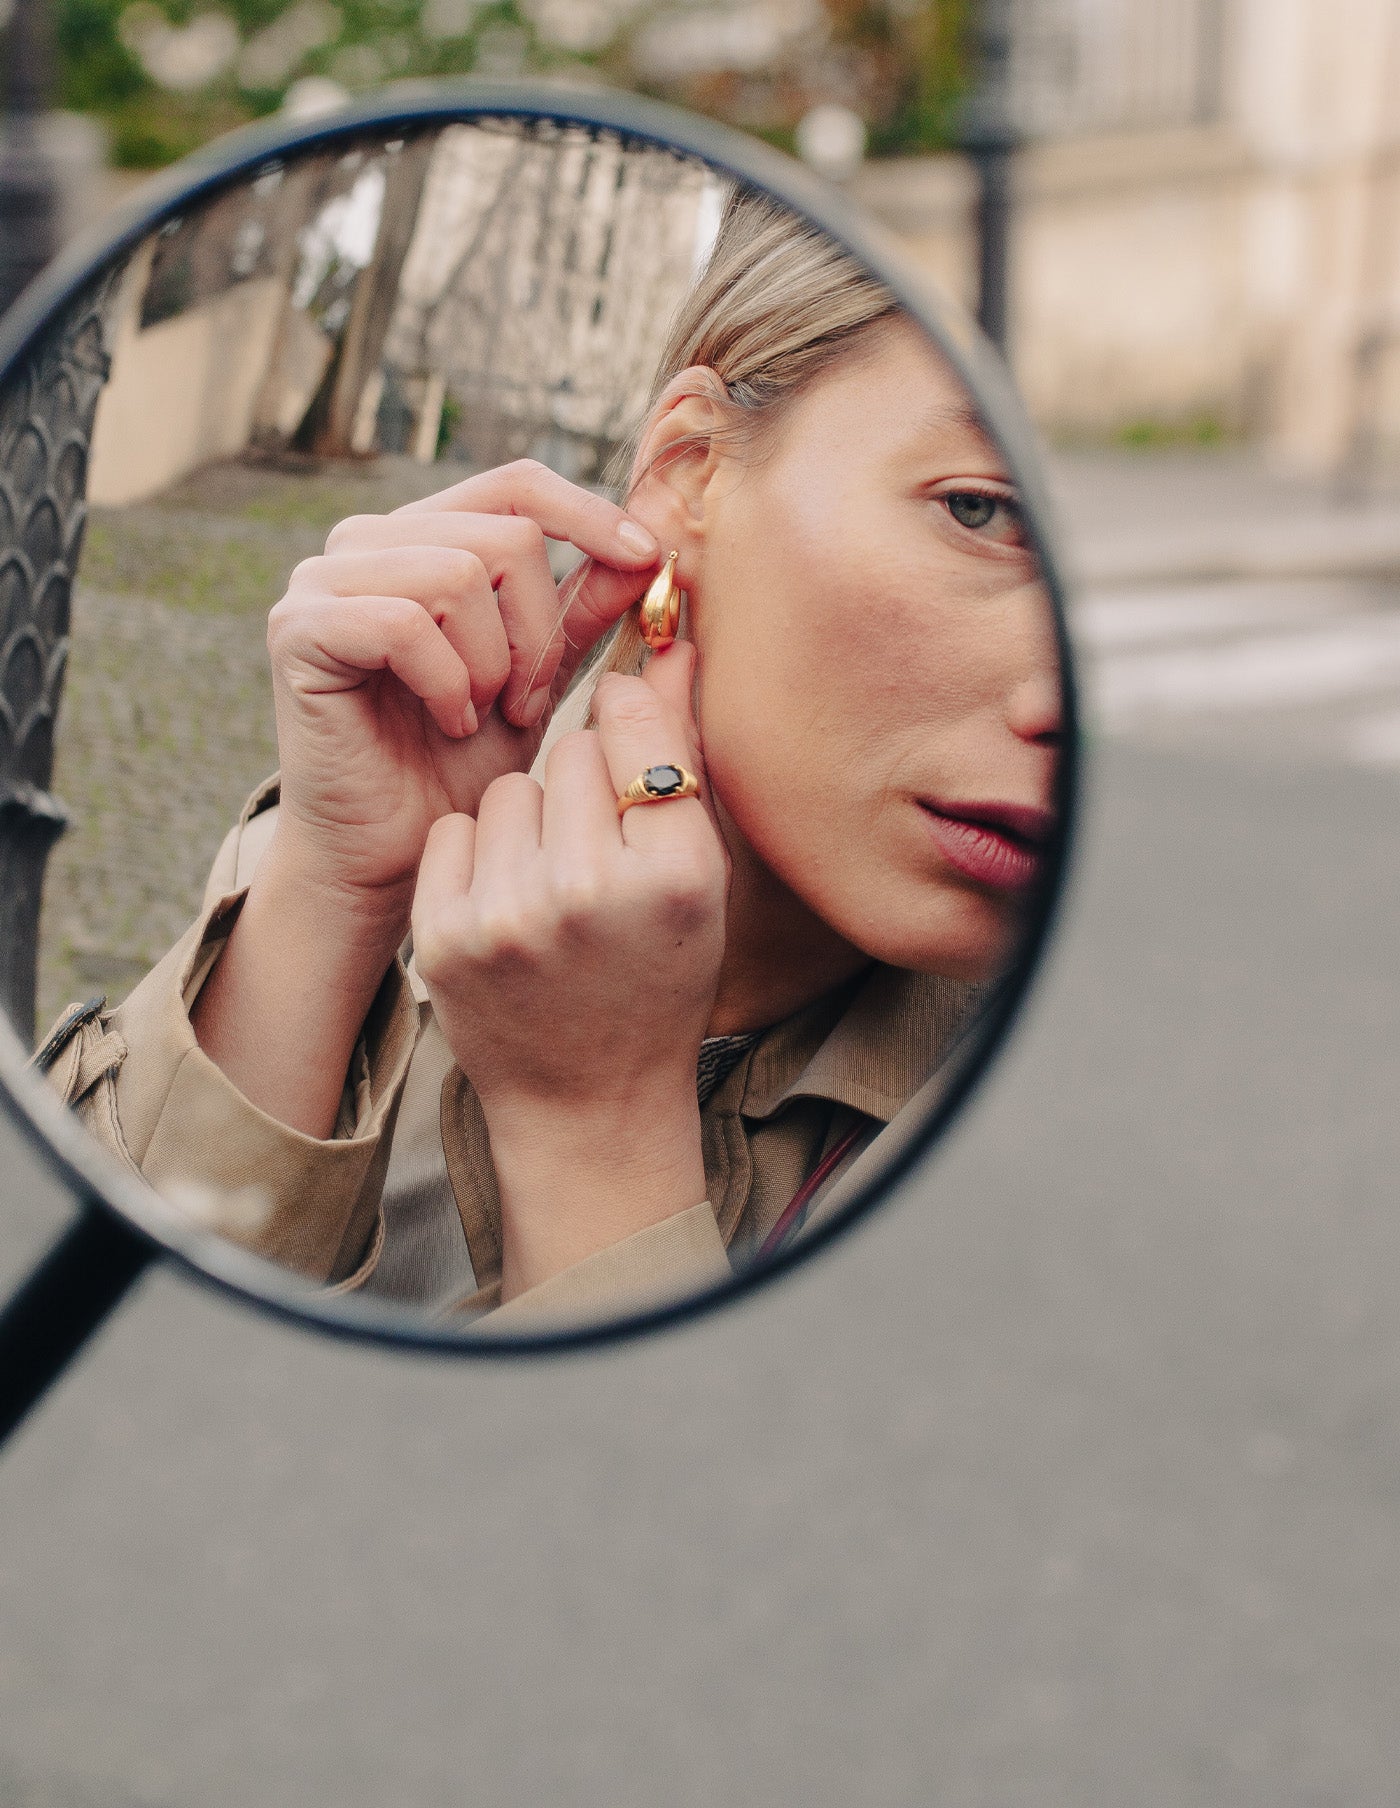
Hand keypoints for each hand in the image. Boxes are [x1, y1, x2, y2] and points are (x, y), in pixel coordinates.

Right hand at [263, 459, 660, 923]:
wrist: (395, 851)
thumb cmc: (462, 767)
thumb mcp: (540, 678)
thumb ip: (581, 610)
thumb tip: (650, 548)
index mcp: (425, 537)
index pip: (516, 483)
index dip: (588, 513)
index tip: (646, 558)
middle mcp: (367, 542)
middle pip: (503, 533)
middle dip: (540, 629)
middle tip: (528, 701)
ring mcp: (323, 580)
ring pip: (458, 574)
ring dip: (494, 661)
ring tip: (485, 715)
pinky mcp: (297, 628)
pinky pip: (403, 623)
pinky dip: (447, 681)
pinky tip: (450, 723)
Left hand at [412, 642, 728, 1295]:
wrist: (586, 1100)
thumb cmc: (657, 977)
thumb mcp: (698, 878)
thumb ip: (680, 758)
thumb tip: (668, 638)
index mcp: (674, 876)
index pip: (634, 723)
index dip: (631, 729)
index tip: (632, 755)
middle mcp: (588, 892)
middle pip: (572, 751)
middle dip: (586, 783)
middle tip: (599, 850)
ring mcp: (507, 916)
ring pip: (510, 787)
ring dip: (529, 818)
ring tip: (552, 885)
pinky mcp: (444, 935)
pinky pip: (458, 831)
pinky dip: (479, 856)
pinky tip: (508, 906)